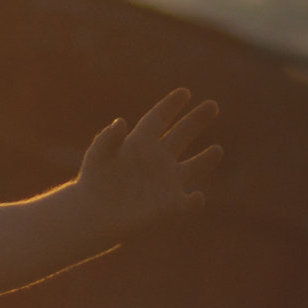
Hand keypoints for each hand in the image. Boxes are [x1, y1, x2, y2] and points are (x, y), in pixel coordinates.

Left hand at [76, 89, 222, 236]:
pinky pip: (187, 203)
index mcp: (139, 143)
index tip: (184, 92)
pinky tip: (196, 197)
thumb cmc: (92, 182)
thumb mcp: (97, 158)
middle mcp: (156, 159)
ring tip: (216, 150)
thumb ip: (107, 139)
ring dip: (206, 160)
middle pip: (181, 135)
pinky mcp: (167, 204)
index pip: (157, 120)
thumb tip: (120, 121)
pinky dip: (193, 201)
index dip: (170, 106)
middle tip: (212, 105)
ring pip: (193, 167)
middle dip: (196, 120)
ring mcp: (164, 180)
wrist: (90, 214)